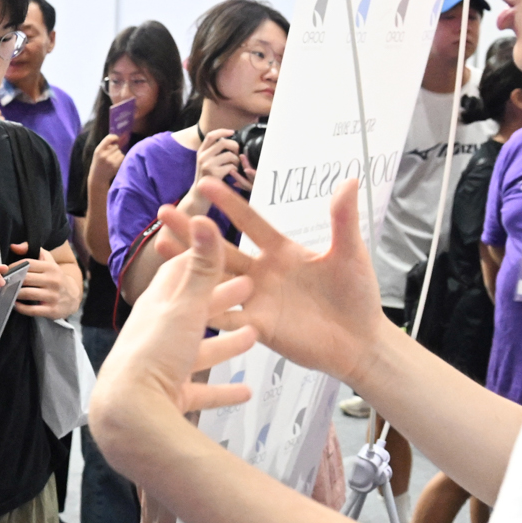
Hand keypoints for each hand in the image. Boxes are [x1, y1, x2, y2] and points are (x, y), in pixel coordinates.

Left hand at [9, 242, 80, 319]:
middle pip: (25, 278)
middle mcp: (53, 280)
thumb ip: (33, 250)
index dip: (14, 267)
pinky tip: (16, 305)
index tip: (6, 271)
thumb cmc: (55, 277)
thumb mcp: (48, 261)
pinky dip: (20, 308)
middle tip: (2, 283)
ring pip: (26, 294)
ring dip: (14, 294)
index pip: (28, 263)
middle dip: (12, 281)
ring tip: (7, 293)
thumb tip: (13, 246)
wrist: (73, 297)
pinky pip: (31, 310)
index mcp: (51, 267)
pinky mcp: (52, 310)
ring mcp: (53, 296)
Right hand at [87, 134, 124, 195]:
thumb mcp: (98, 153)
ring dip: (118, 154)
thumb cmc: (99, 163)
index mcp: (98, 150)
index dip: (114, 137)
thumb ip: (105, 145)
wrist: (97, 178)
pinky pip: (122, 157)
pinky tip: (115, 163)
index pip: (108, 139)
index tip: (117, 138)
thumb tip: (118, 137)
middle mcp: (104, 155)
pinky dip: (120, 159)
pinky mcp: (115, 166)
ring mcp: (110, 161)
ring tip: (112, 160)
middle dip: (115, 149)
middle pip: (116, 146)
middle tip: (110, 155)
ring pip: (120, 152)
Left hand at [88, 213, 256, 469]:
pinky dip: (223, 390)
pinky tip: (245, 391)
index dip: (203, 260)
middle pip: (194, 311)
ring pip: (200, 350)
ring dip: (226, 343)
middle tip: (248, 289)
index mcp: (158, 305)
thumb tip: (202, 218)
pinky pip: (203, 391)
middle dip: (220, 299)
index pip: (179, 273)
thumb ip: (200, 267)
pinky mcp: (172, 397)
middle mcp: (158, 333)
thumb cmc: (155, 351)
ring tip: (252, 335)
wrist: (130, 411)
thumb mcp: (184, 305)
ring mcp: (164, 366)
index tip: (224, 249)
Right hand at [155, 179, 388, 385]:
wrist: (361, 342)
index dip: (229, 203)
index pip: (250, 222)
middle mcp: (262, 272)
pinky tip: (179, 297)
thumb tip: (347, 180)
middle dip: (193, 230)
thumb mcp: (350, 254)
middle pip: (220, 248)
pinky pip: (225, 316)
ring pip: (214, 279)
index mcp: (282, 251)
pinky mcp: (256, 326)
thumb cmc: (357, 296)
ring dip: (187, 264)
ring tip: (161, 245)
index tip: (207, 182)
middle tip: (165, 211)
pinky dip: (204, 307)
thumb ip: (343, 220)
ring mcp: (256, 300)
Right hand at [189, 127, 249, 194]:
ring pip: (229, 155)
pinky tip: (232, 173)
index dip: (223, 131)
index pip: (211, 136)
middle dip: (234, 146)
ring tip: (235, 165)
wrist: (199, 196)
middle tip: (237, 152)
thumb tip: (228, 139)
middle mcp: (202, 157)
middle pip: (223, 142)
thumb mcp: (205, 162)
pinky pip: (231, 166)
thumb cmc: (207, 178)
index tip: (232, 132)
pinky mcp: (214, 174)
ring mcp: (207, 165)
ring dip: (236, 159)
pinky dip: (235, 169)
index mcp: (200, 152)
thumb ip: (212, 151)